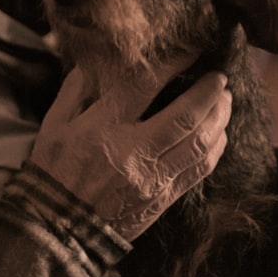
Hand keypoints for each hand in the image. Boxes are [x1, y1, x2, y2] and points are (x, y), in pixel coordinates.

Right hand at [29, 64, 231, 240]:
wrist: (58, 227)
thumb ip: (76, 89)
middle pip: (185, 117)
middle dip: (209, 92)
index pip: (144, 86)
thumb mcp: (52, 124)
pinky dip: (215, 148)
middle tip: (220, 76)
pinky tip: (219, 132)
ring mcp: (151, 179)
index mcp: (101, 128)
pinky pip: (199, 170)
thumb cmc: (53, 171)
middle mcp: (131, 153)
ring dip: (219, 118)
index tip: (190, 49)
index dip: (172, 63)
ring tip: (225, 99)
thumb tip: (99, 61)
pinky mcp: (162, 198)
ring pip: (198, 144)